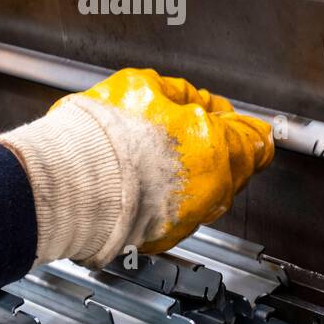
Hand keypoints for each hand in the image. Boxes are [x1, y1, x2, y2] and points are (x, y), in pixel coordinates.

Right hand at [0, 68, 273, 266]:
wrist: (67, 182)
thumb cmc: (101, 137)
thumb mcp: (145, 86)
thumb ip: (182, 94)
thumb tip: (196, 101)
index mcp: (213, 147)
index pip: (256, 141)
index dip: (245, 126)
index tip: (235, 120)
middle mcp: (210, 189)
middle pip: (235, 167)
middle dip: (217, 147)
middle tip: (188, 130)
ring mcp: (189, 217)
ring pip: (208, 192)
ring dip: (193, 173)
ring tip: (158, 154)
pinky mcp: (164, 236)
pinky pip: (180, 212)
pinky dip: (170, 197)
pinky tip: (145, 180)